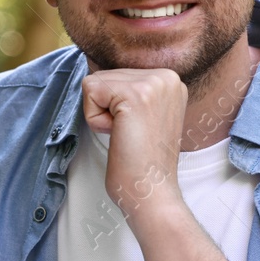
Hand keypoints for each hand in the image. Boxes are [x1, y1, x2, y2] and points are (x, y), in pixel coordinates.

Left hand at [80, 68, 187, 220]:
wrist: (152, 192)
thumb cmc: (143, 163)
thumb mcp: (144, 115)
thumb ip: (130, 91)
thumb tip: (94, 68)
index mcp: (170, 81)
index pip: (118, 75)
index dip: (116, 107)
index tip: (138, 130)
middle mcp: (166, 76)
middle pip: (105, 75)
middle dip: (107, 109)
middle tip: (132, 135)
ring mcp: (154, 83)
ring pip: (95, 82)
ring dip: (101, 114)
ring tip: (127, 135)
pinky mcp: (135, 94)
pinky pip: (89, 90)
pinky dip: (95, 119)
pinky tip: (119, 134)